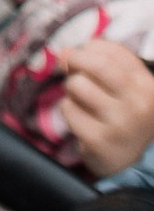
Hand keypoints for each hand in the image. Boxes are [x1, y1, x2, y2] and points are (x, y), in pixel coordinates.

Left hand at [59, 40, 153, 179]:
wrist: (127, 161)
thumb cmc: (121, 113)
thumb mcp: (120, 83)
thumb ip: (97, 60)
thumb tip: (64, 52)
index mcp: (147, 87)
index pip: (109, 51)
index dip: (89, 49)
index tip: (86, 58)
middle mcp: (139, 106)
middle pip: (94, 64)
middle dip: (75, 61)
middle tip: (73, 70)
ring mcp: (120, 125)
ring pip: (77, 85)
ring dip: (71, 88)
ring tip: (81, 99)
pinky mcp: (99, 142)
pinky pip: (68, 109)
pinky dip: (68, 109)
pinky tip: (81, 118)